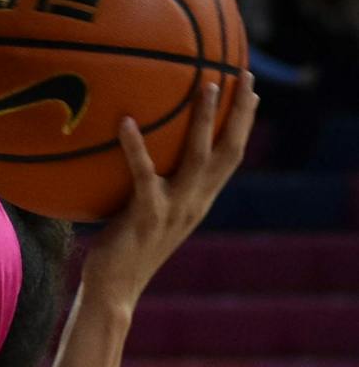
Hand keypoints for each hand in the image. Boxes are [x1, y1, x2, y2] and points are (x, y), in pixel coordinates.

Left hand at [82, 73, 259, 307]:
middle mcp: (195, 203)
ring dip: (205, 120)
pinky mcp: (147, 215)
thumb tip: (138, 160)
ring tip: (207, 86)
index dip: (244, 124)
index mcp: (199, 201)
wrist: (115, 291)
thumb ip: (153, 189)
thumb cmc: (123, 252)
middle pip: (229, 150)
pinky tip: (125, 121)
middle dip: (241, 112)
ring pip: (198, 156)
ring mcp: (174, 209)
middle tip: (245, 75)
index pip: (230, 157)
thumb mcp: (148, 216)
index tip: (251, 93)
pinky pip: (143, 173)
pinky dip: (135, 146)